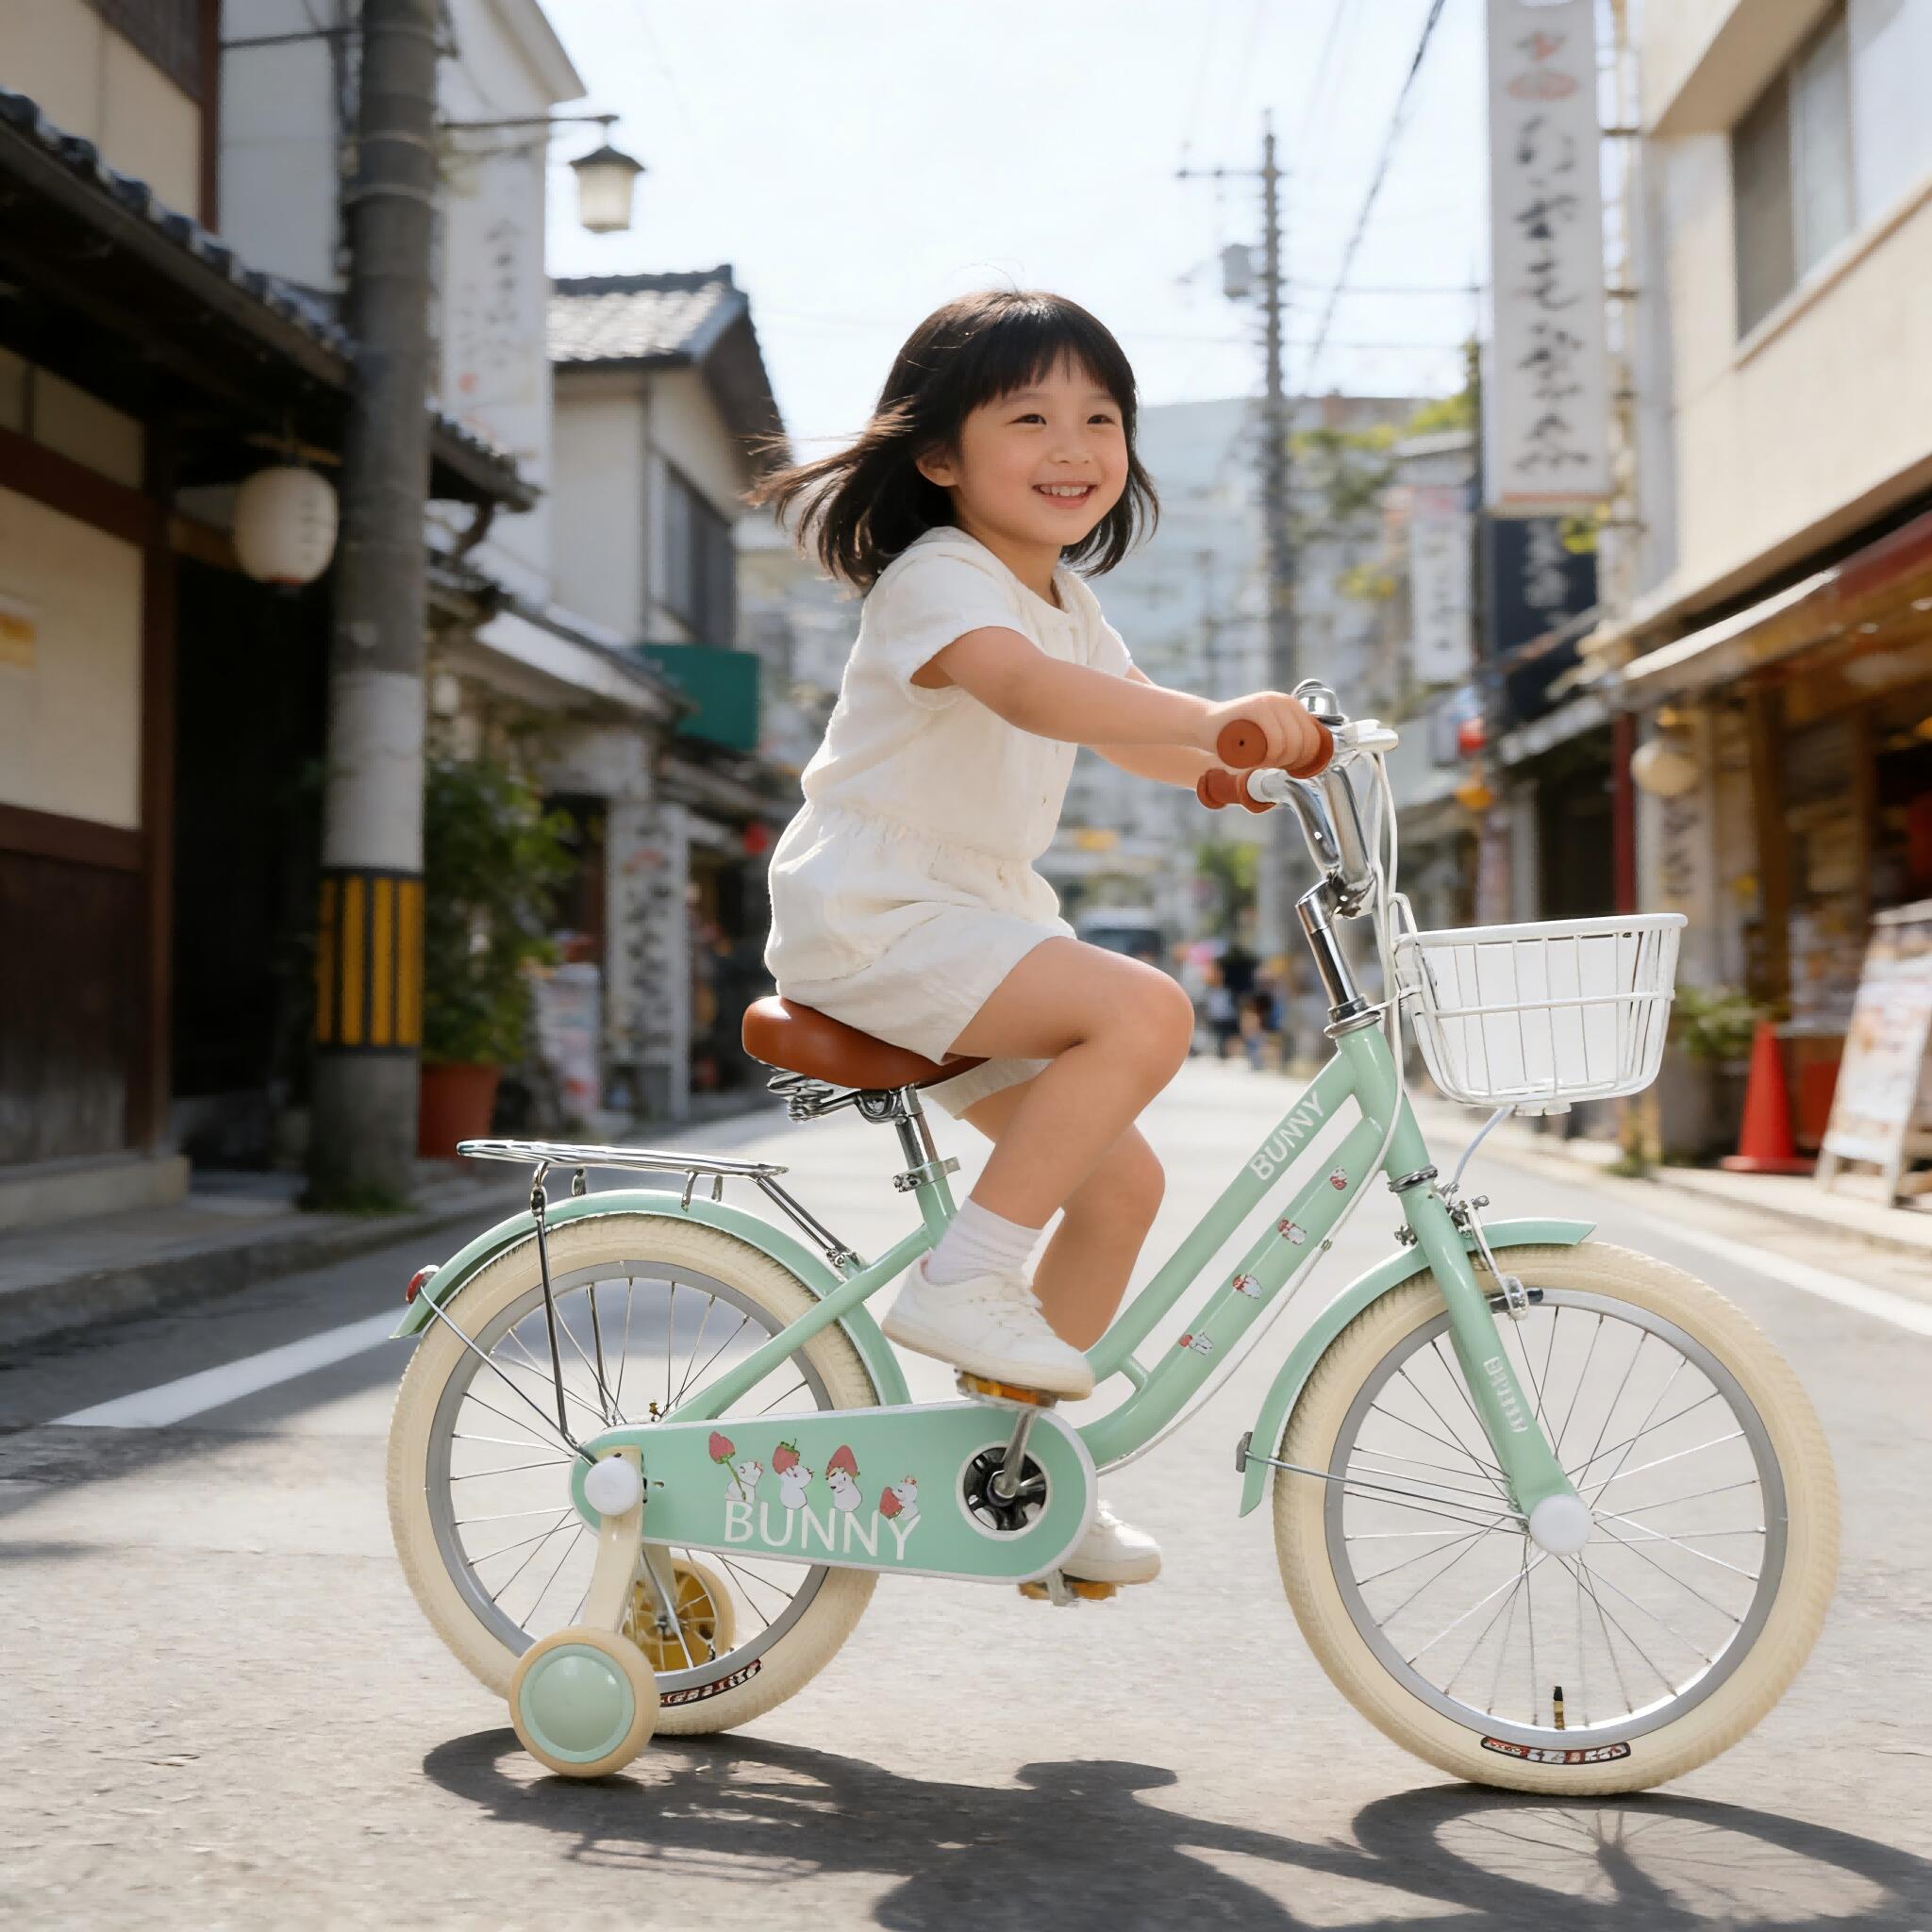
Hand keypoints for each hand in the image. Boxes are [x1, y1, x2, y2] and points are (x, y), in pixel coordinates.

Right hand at [1202, 692, 1322, 768]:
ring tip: (1262, 763)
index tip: (1288, 768)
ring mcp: (1270, 702)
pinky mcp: (1256, 708)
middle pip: (1304, 741)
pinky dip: (1271, 756)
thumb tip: (1309, 762)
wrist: (1204, 724)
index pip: (1314, 737)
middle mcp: (1284, 701)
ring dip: (1279, 761)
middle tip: (1271, 766)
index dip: (1305, 759)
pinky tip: (1259, 759)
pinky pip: (1276, 740)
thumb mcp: (1267, 735)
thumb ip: (1286, 740)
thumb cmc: (1235, 736)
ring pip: (1291, 742)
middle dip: (1291, 761)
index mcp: (1292, 707)